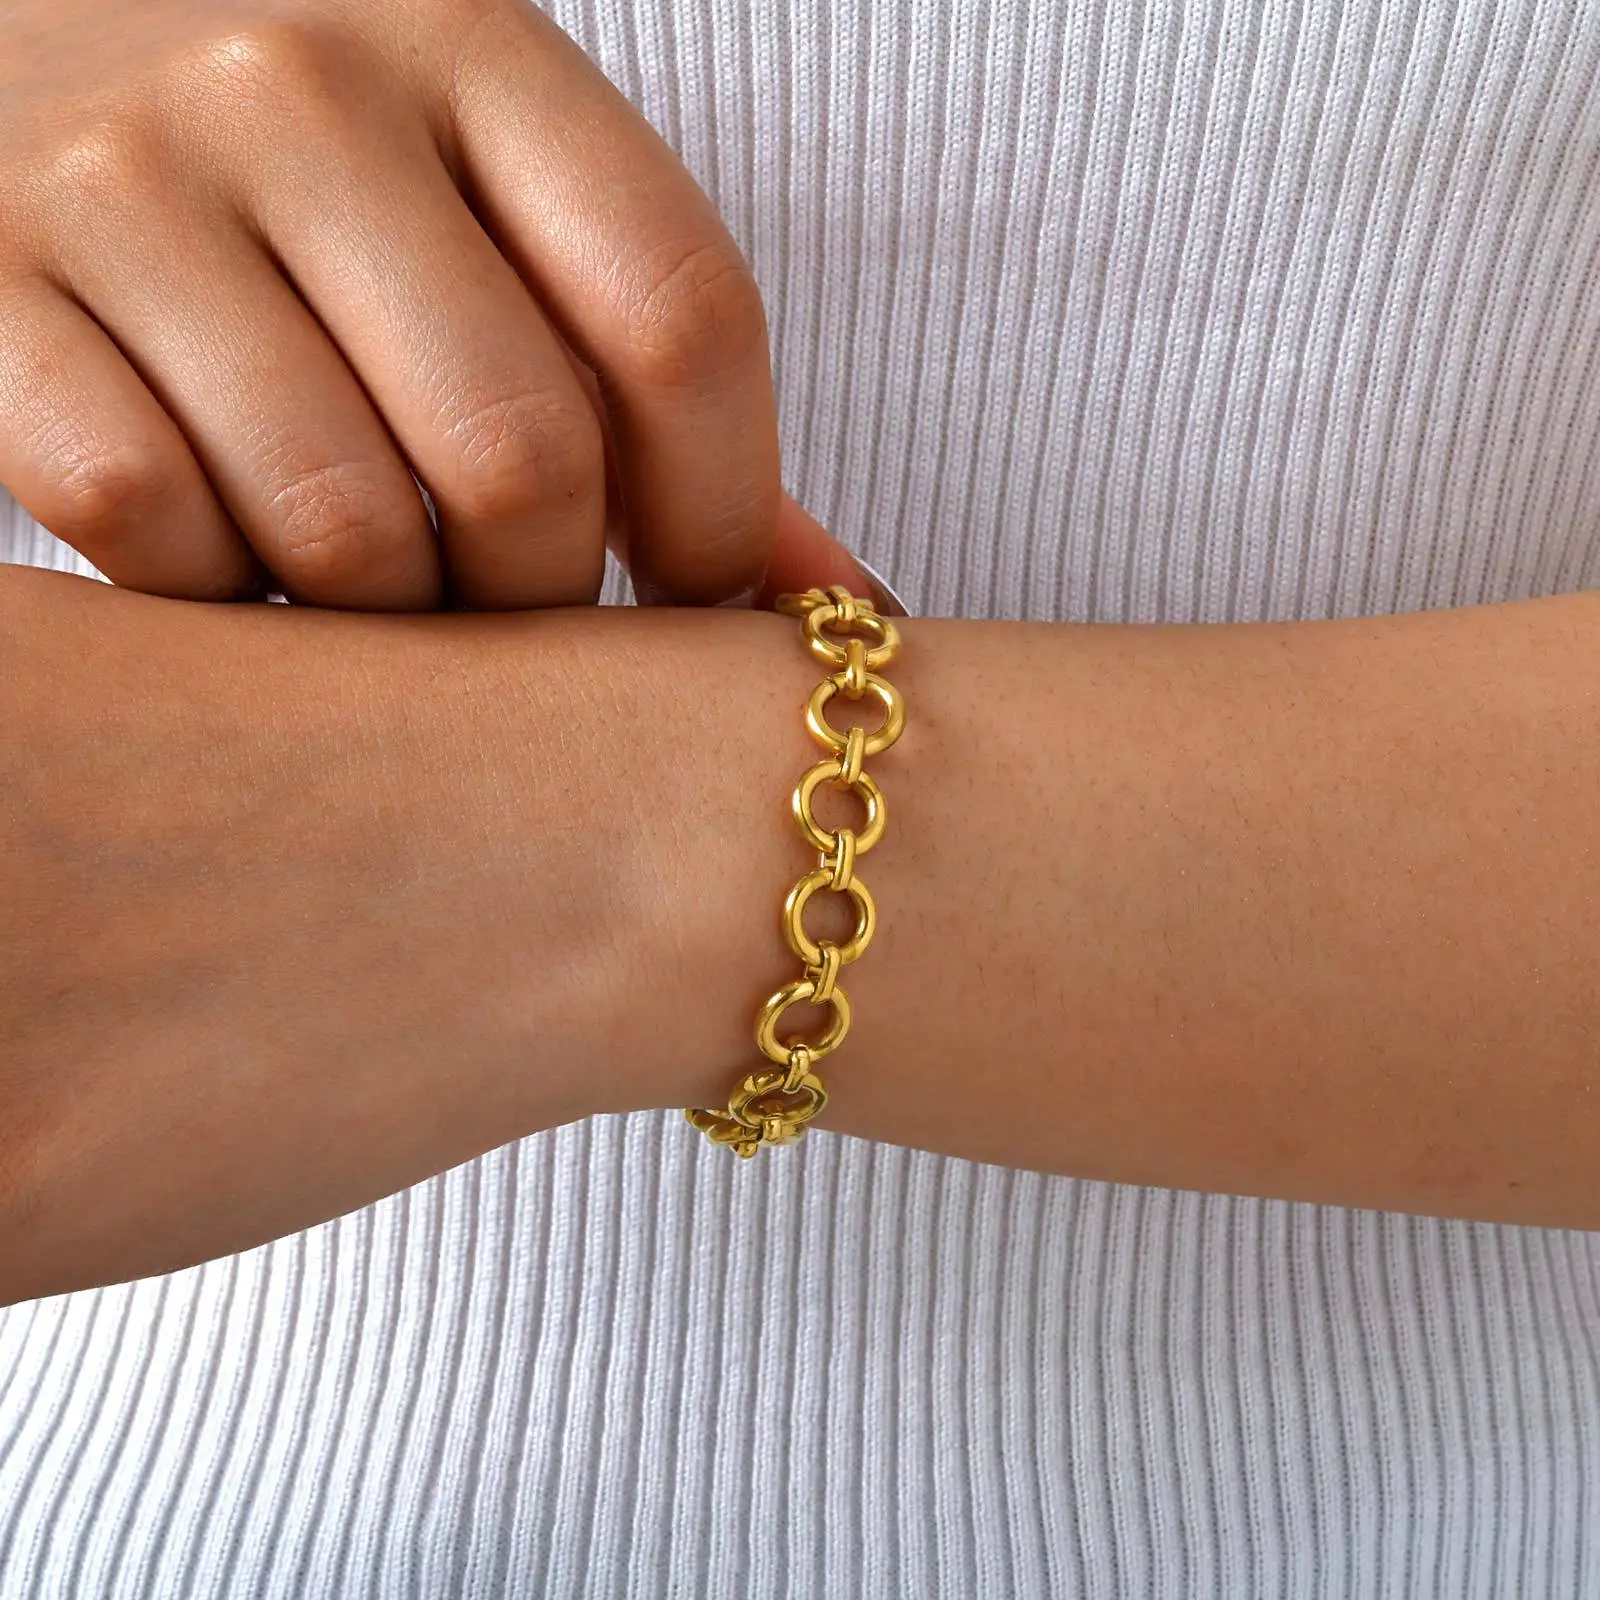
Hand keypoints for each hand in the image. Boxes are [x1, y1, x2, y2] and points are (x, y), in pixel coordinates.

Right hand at [0, 0, 779, 609]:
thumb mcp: (506, 204)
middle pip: (520, 455)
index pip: (681, 314)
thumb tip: (833, 596)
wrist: (22, 35)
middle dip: (543, 593)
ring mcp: (125, 180)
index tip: (695, 587)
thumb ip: (657, 386)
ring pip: (339, 527)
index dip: (723, 510)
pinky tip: (234, 547)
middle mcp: (299, 87)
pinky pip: (151, 527)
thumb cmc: (326, 177)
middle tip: (512, 597)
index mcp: (476, 43)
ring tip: (378, 578)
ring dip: (383, 615)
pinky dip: (215, 587)